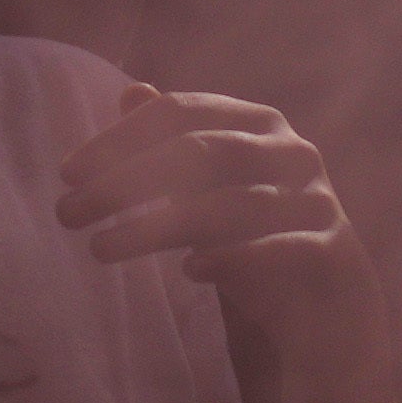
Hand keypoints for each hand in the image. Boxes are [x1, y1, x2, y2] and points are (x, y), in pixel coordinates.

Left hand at [62, 77, 348, 285]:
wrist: (334, 311)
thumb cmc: (262, 239)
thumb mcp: (213, 188)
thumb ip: (179, 142)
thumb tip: (132, 91)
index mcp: (259, 124)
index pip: (181, 114)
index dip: (121, 139)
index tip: (67, 173)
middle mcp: (292, 153)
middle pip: (201, 152)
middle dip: (126, 181)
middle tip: (68, 213)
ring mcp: (316, 201)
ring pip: (229, 204)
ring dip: (156, 226)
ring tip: (101, 248)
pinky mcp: (331, 254)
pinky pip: (276, 250)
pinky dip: (231, 257)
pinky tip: (190, 270)